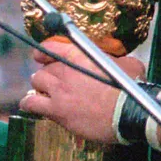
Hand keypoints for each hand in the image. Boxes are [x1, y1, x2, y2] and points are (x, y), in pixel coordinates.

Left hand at [19, 39, 145, 141]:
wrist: (129, 112)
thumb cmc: (132, 88)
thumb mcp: (127, 64)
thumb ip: (115, 60)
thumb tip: (119, 62)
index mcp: (79, 55)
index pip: (49, 47)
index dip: (44, 53)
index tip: (42, 58)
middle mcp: (64, 70)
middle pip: (43, 68)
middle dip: (48, 75)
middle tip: (55, 83)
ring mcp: (58, 90)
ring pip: (36, 82)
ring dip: (40, 87)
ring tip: (45, 94)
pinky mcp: (57, 110)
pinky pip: (31, 103)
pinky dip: (29, 103)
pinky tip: (30, 105)